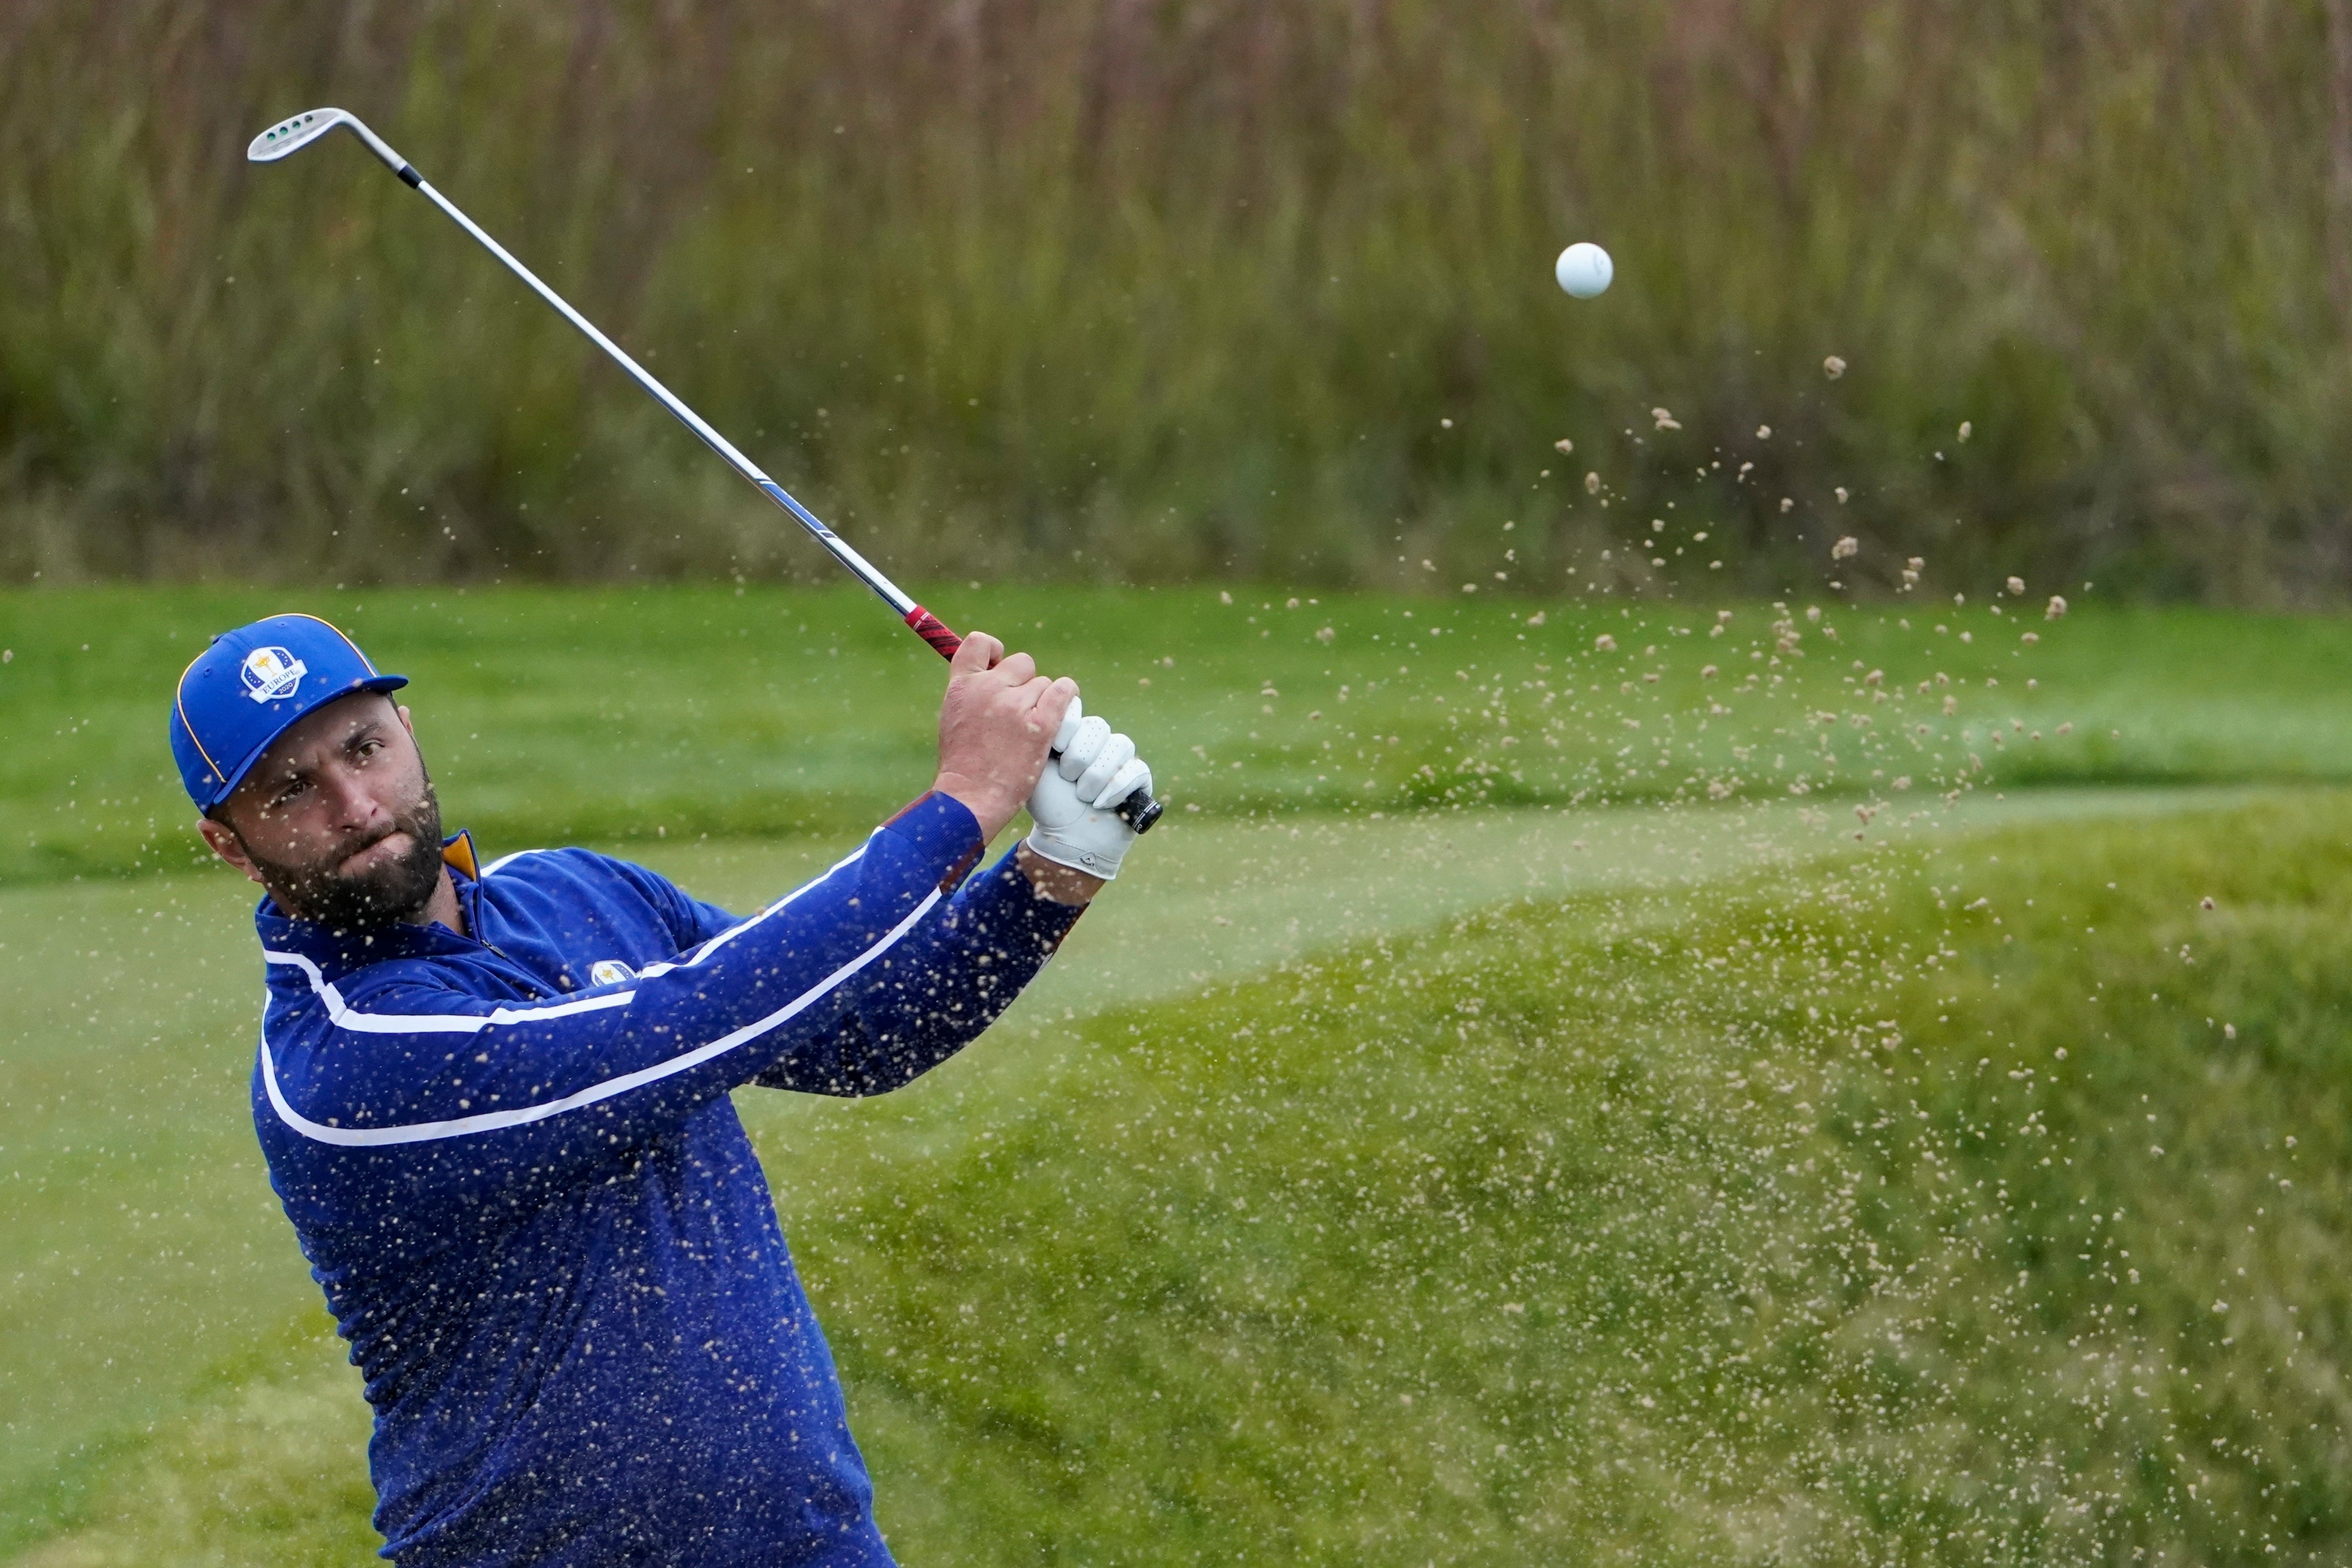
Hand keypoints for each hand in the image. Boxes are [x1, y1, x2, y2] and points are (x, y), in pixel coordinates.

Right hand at [930, 631, 1075, 841]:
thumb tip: (994, 674)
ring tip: (1029, 729)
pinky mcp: (1040, 724)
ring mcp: (1015, 706)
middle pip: (1022, 664)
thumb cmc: (962, 764)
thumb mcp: (954, 718)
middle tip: (1020, 711)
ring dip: (1042, 702)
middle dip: (1024, 683)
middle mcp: (989, 688)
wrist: (970, 797)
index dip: (995, 651)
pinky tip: (1062, 710)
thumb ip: (972, 693)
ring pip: (1044, 684)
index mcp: (962, 686)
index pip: (979, 643)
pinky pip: (1064, 690)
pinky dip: (1067, 697)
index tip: (1000, 667)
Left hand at [1023, 698, 1151, 880]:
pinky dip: (1116, 788)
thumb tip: (1043, 710)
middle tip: (1067, 779)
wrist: (1067, 840)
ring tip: (1083, 796)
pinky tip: (1101, 804)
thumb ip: (1039, 739)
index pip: (1076, 708)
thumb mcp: (1035, 769)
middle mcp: (1098, 741)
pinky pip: (1136, 769)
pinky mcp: (1139, 777)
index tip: (1055, 749)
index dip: (1068, 726)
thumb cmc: (1048, 805)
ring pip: (1119, 745)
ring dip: (1097, 775)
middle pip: (1098, 726)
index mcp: (1072, 734)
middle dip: (1080, 755)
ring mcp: (1121, 758)